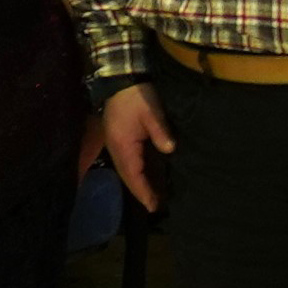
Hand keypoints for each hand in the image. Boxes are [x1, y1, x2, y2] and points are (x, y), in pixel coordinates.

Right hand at [99, 83, 175, 207]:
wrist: (121, 79)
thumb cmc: (137, 96)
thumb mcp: (152, 111)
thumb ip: (160, 131)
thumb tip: (170, 149)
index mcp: (123, 145)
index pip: (133, 174)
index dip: (143, 191)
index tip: (152, 206)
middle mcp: (117, 149)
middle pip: (128, 177)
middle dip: (141, 192)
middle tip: (155, 207)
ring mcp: (117, 145)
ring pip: (127, 170)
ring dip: (138, 184)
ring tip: (152, 198)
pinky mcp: (121, 140)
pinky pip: (129, 162)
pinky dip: (137, 173)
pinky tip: (146, 178)